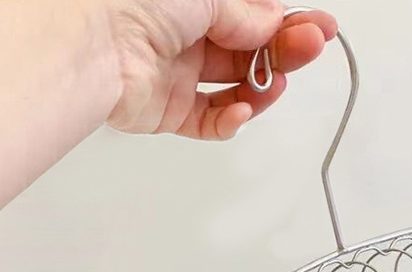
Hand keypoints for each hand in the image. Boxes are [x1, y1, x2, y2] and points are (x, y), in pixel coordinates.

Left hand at [99, 0, 336, 137]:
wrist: (92, 45)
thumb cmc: (130, 1)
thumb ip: (246, 11)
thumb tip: (271, 22)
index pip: (251, 12)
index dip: (286, 22)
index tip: (319, 28)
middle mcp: (183, 30)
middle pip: (247, 47)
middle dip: (283, 50)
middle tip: (310, 50)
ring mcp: (176, 70)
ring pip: (233, 86)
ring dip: (261, 87)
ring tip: (274, 84)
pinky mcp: (167, 109)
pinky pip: (208, 120)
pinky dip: (230, 119)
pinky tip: (242, 109)